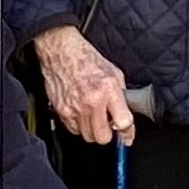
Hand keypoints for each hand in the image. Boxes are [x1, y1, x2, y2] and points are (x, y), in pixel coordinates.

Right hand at [34, 25, 134, 145]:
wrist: (61, 51)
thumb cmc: (85, 58)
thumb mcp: (113, 72)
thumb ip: (121, 95)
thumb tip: (125, 114)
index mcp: (108, 89)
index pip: (123, 122)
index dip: (127, 131)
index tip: (126, 135)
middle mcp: (92, 101)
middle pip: (103, 137)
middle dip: (108, 135)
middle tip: (108, 126)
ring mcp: (75, 108)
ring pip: (87, 136)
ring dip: (92, 130)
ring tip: (93, 117)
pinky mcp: (62, 111)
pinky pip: (73, 130)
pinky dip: (78, 125)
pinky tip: (80, 113)